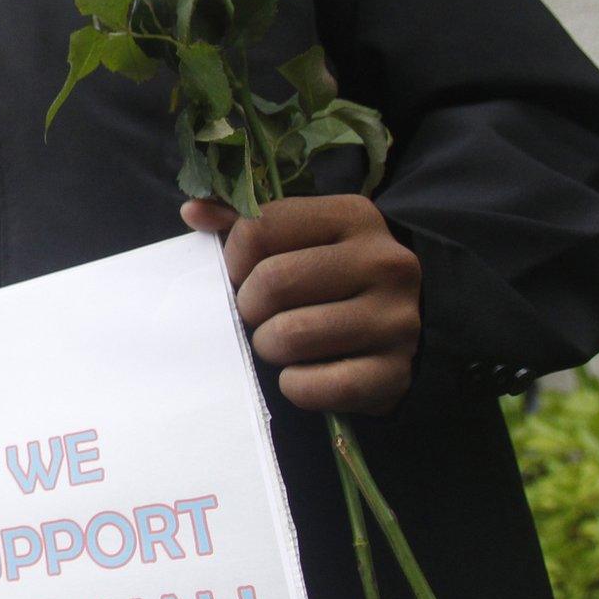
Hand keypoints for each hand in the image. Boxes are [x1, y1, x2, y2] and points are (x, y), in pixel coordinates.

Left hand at [182, 195, 420, 414]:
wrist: (405, 333)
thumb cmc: (331, 281)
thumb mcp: (298, 239)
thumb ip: (245, 224)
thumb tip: (193, 212)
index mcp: (355, 217)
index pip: (260, 227)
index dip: (235, 258)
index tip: (242, 276)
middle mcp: (384, 263)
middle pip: (273, 281)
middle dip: (250, 306)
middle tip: (261, 315)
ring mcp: (396, 320)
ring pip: (290, 335)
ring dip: (269, 347)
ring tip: (283, 342)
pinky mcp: (394, 373)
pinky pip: (314, 386)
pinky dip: (295, 386)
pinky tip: (305, 373)